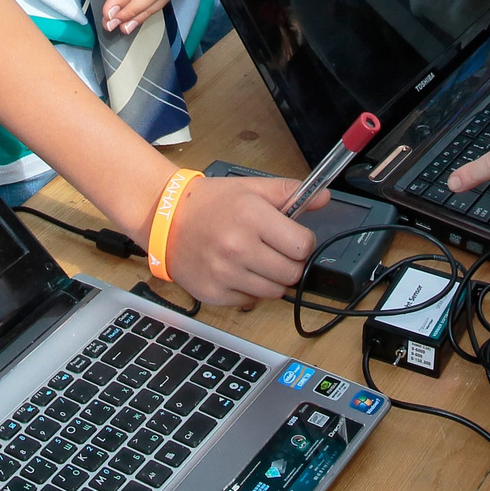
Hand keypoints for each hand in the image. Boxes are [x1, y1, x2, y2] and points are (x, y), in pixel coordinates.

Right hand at [166, 175, 319, 307]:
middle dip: (291, 263)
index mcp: (252, 217)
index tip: (293, 238)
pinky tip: (238, 272)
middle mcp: (238, 247)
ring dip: (273, 279)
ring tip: (257, 261)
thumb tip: (323, 197)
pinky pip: (250, 302)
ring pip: (275, 292)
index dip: (304, 242)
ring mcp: (225, 274)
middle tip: (277, 251)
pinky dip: (250, 290)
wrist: (166, 220)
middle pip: (292, 273)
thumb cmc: (210, 203)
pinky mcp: (214, 294)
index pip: (303, 246)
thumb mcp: (250, 188)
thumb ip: (289, 192)